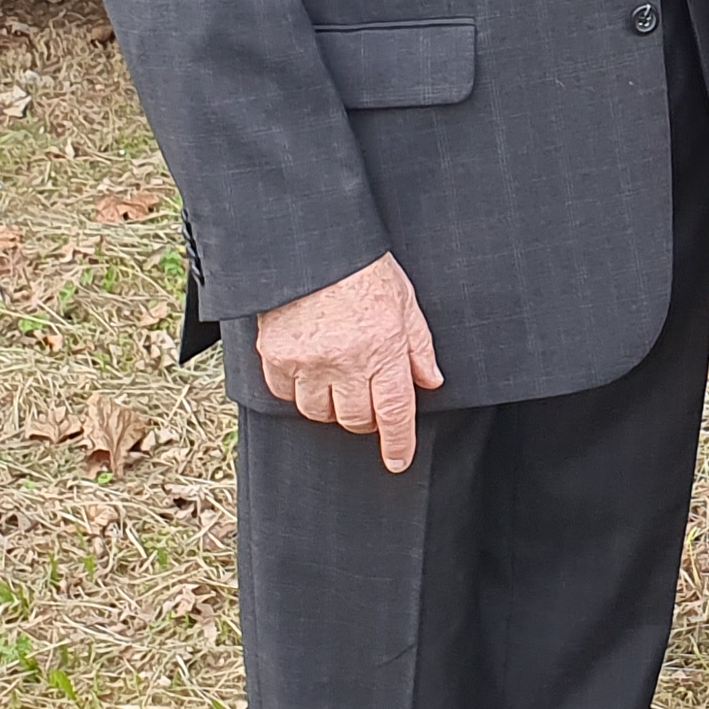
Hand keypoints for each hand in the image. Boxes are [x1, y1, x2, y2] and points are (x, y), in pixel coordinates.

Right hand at [253, 252, 442, 472]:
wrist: (311, 246)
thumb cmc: (361, 268)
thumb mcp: (404, 300)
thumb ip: (419, 345)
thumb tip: (431, 381)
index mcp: (384, 347)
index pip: (394, 411)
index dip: (398, 443)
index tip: (397, 461)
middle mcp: (347, 361)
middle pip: (356, 419)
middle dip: (365, 418)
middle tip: (366, 398)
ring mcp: (309, 361)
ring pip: (319, 413)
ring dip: (330, 406)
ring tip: (337, 381)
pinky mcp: (277, 356)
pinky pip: (286, 395)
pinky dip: (297, 391)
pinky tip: (307, 371)